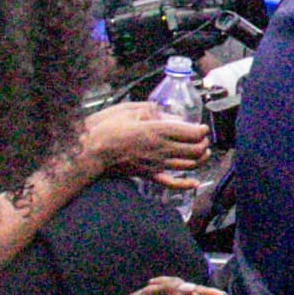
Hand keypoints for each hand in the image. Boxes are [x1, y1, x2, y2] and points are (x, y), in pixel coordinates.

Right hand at [80, 100, 209, 186]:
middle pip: (195, 150)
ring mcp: (156, 164)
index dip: (201, 130)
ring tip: (203, 153)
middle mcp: (161, 149)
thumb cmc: (106, 127)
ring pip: (188, 165)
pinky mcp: (148, 175)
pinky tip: (193, 183)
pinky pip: (171, 183)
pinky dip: (185, 185)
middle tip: (203, 139)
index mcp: (158, 131)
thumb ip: (153, 111)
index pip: (191, 133)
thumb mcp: (130, 109)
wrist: (89, 150)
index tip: (202, 127)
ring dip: (200, 159)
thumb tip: (169, 116)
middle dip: (203, 143)